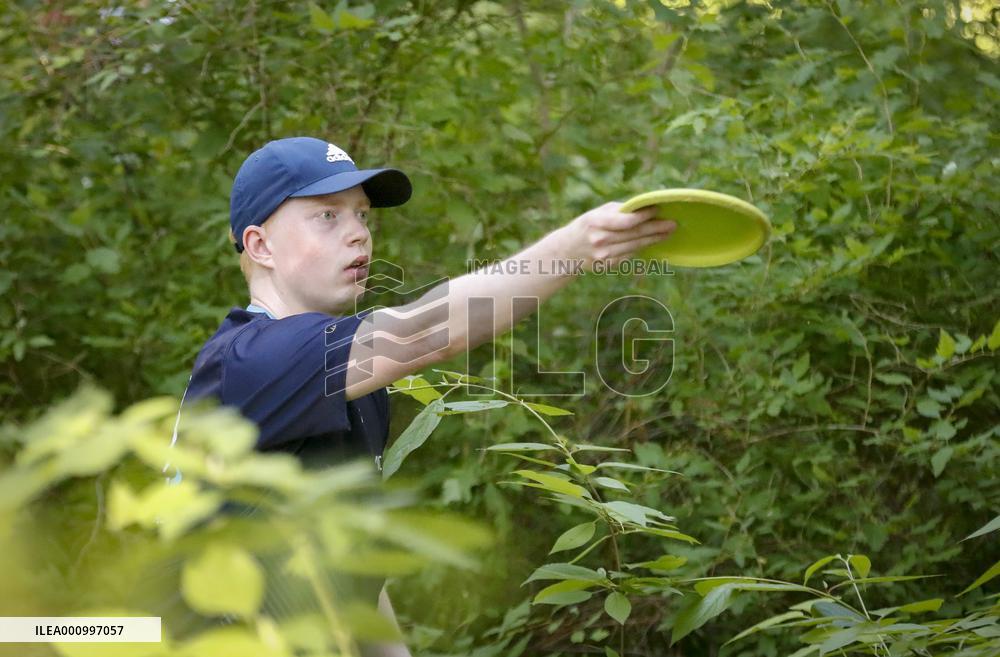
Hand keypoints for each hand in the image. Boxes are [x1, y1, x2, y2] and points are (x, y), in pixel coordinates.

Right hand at [556, 201, 676, 272]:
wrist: (568, 251)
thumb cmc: (587, 226)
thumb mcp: (597, 213)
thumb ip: (619, 211)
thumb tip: (645, 207)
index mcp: (596, 223)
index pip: (626, 221)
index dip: (644, 216)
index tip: (658, 209)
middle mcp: (600, 240)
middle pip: (634, 234)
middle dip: (656, 229)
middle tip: (672, 224)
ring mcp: (604, 255)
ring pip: (635, 246)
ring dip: (653, 239)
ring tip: (668, 232)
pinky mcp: (609, 265)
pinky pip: (630, 254)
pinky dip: (642, 247)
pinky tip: (652, 241)